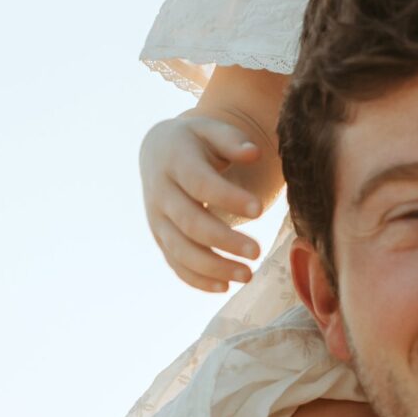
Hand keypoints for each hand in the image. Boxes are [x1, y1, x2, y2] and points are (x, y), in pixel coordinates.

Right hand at [140, 114, 264, 291]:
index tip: (260, 210)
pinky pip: (175, 263)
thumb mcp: (211, 130)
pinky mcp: (160, 238)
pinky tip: (224, 287)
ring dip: (213, 266)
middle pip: (190, 222)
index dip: (227, 198)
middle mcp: (160, 192)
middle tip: (258, 252)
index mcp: (173, 160)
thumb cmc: (196, 141)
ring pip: (181, 249)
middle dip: (223, 240)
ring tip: (247, 276)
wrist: (159, 152)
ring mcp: (157, 219)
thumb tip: (253, 153)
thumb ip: (233, 140)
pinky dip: (197, 279)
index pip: (199, 183)